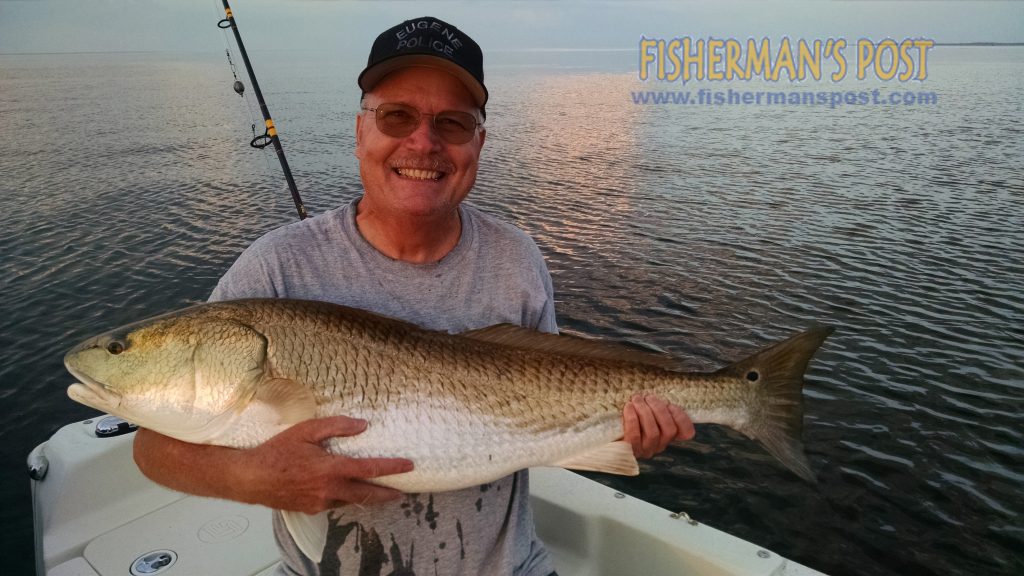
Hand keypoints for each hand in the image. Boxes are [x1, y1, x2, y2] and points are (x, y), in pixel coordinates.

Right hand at [236, 416, 414, 513]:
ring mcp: (320, 502)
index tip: (408, 466)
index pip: (369, 469)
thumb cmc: (277, 452)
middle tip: (402, 492)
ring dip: (366, 498)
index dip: (392, 468)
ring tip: (379, 492)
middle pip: (367, 495)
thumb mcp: (306, 431)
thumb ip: (336, 426)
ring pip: (350, 501)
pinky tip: (345, 491)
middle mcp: (329, 489)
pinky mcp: (311, 509)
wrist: (251, 478)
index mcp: (330, 469)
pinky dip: (344, 497)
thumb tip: (362, 425)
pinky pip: (333, 503)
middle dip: (387, 494)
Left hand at [622, 394, 694, 458]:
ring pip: (653, 433)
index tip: (670, 404)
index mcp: (666, 435)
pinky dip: (632, 418)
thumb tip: (658, 391)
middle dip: (659, 409)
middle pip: (669, 430)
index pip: (686, 432)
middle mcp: (658, 445)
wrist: (604, 429)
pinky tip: (628, 407)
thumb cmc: (627, 413)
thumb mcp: (644, 406)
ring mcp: (644, 450)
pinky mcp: (628, 450)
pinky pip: (635, 435)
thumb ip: (655, 403)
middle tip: (647, 397)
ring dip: (645, 412)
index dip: (682, 417)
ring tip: (636, 400)